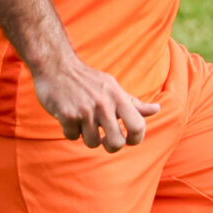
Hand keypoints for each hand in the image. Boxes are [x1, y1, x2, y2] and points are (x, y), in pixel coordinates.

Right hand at [32, 57, 160, 151]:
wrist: (56, 66)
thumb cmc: (88, 80)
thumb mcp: (113, 87)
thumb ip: (133, 103)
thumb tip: (156, 109)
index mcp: (118, 97)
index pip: (138, 126)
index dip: (136, 139)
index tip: (128, 139)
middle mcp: (104, 104)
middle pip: (117, 143)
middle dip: (111, 147)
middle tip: (104, 139)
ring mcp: (85, 110)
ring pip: (92, 143)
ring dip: (87, 137)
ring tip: (83, 122)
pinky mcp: (67, 115)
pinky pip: (72, 137)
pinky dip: (70, 131)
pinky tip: (68, 117)